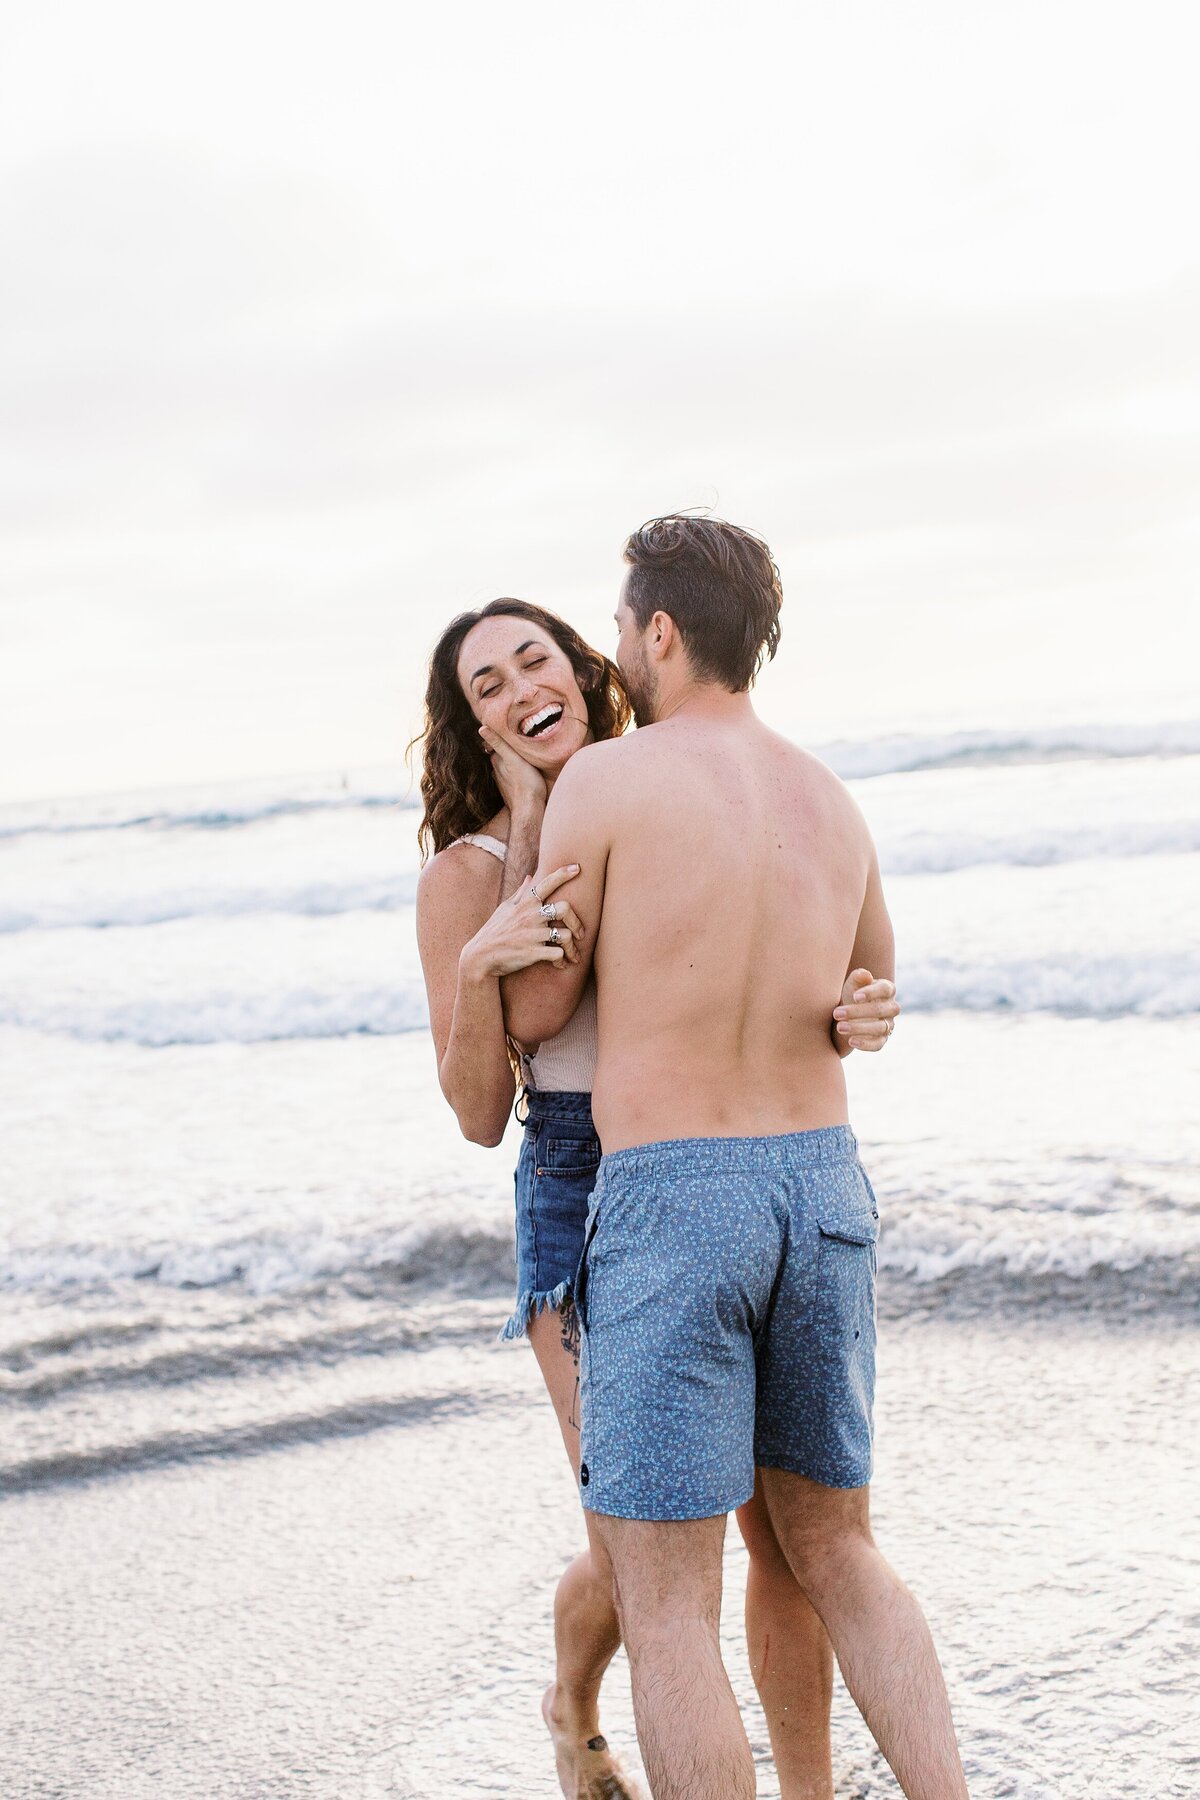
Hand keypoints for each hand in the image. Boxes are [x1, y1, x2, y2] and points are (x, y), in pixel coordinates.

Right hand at [462, 866, 584, 979]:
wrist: (480, 958)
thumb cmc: (493, 932)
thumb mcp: (504, 909)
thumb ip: (520, 893)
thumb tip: (530, 876)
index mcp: (525, 904)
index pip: (547, 883)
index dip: (563, 874)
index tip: (577, 867)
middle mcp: (530, 916)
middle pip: (565, 908)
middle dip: (577, 921)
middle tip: (579, 933)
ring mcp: (532, 934)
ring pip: (566, 935)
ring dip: (572, 947)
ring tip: (571, 955)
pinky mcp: (533, 952)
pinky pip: (558, 954)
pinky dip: (562, 960)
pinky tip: (559, 964)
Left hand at [479, 723, 547, 817]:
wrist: (528, 809)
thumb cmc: (525, 783)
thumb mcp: (513, 758)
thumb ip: (498, 742)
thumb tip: (481, 728)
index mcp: (497, 760)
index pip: (493, 743)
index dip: (498, 735)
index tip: (504, 729)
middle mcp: (496, 770)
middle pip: (498, 754)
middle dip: (503, 748)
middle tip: (513, 739)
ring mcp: (502, 781)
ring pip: (503, 765)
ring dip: (507, 760)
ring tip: (516, 753)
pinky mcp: (508, 789)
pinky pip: (508, 776)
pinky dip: (511, 771)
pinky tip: (518, 771)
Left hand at [832, 968, 899, 1051]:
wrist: (847, 1016)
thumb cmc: (852, 995)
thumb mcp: (852, 985)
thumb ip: (858, 978)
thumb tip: (864, 974)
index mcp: (887, 990)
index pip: (885, 989)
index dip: (871, 993)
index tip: (855, 997)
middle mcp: (891, 1007)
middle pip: (880, 1010)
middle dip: (858, 1012)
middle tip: (836, 1013)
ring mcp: (889, 1024)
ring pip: (879, 1028)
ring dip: (859, 1028)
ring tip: (840, 1027)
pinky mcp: (882, 1039)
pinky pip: (878, 1044)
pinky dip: (866, 1044)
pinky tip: (851, 1041)